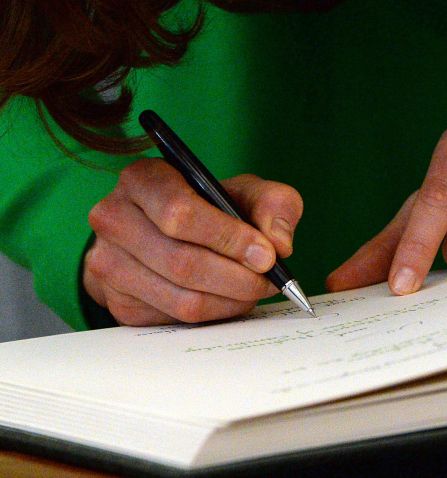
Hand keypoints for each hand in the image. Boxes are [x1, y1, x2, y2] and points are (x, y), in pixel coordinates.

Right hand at [83, 158, 302, 324]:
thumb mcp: (245, 192)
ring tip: (253, 290)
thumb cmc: (210, 207)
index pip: (180, 213)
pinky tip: (228, 298)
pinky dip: (214, 314)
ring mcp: (108, 263)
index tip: (266, 255)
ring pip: (182, 298)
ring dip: (230, 300)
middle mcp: (113, 218)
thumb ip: (273, 204)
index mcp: (142, 179)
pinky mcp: (117, 301)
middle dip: (237, 277)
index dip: (228, 238)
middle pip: (183, 262)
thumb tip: (277, 243)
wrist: (168, 233)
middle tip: (268, 280)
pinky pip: (175, 319)